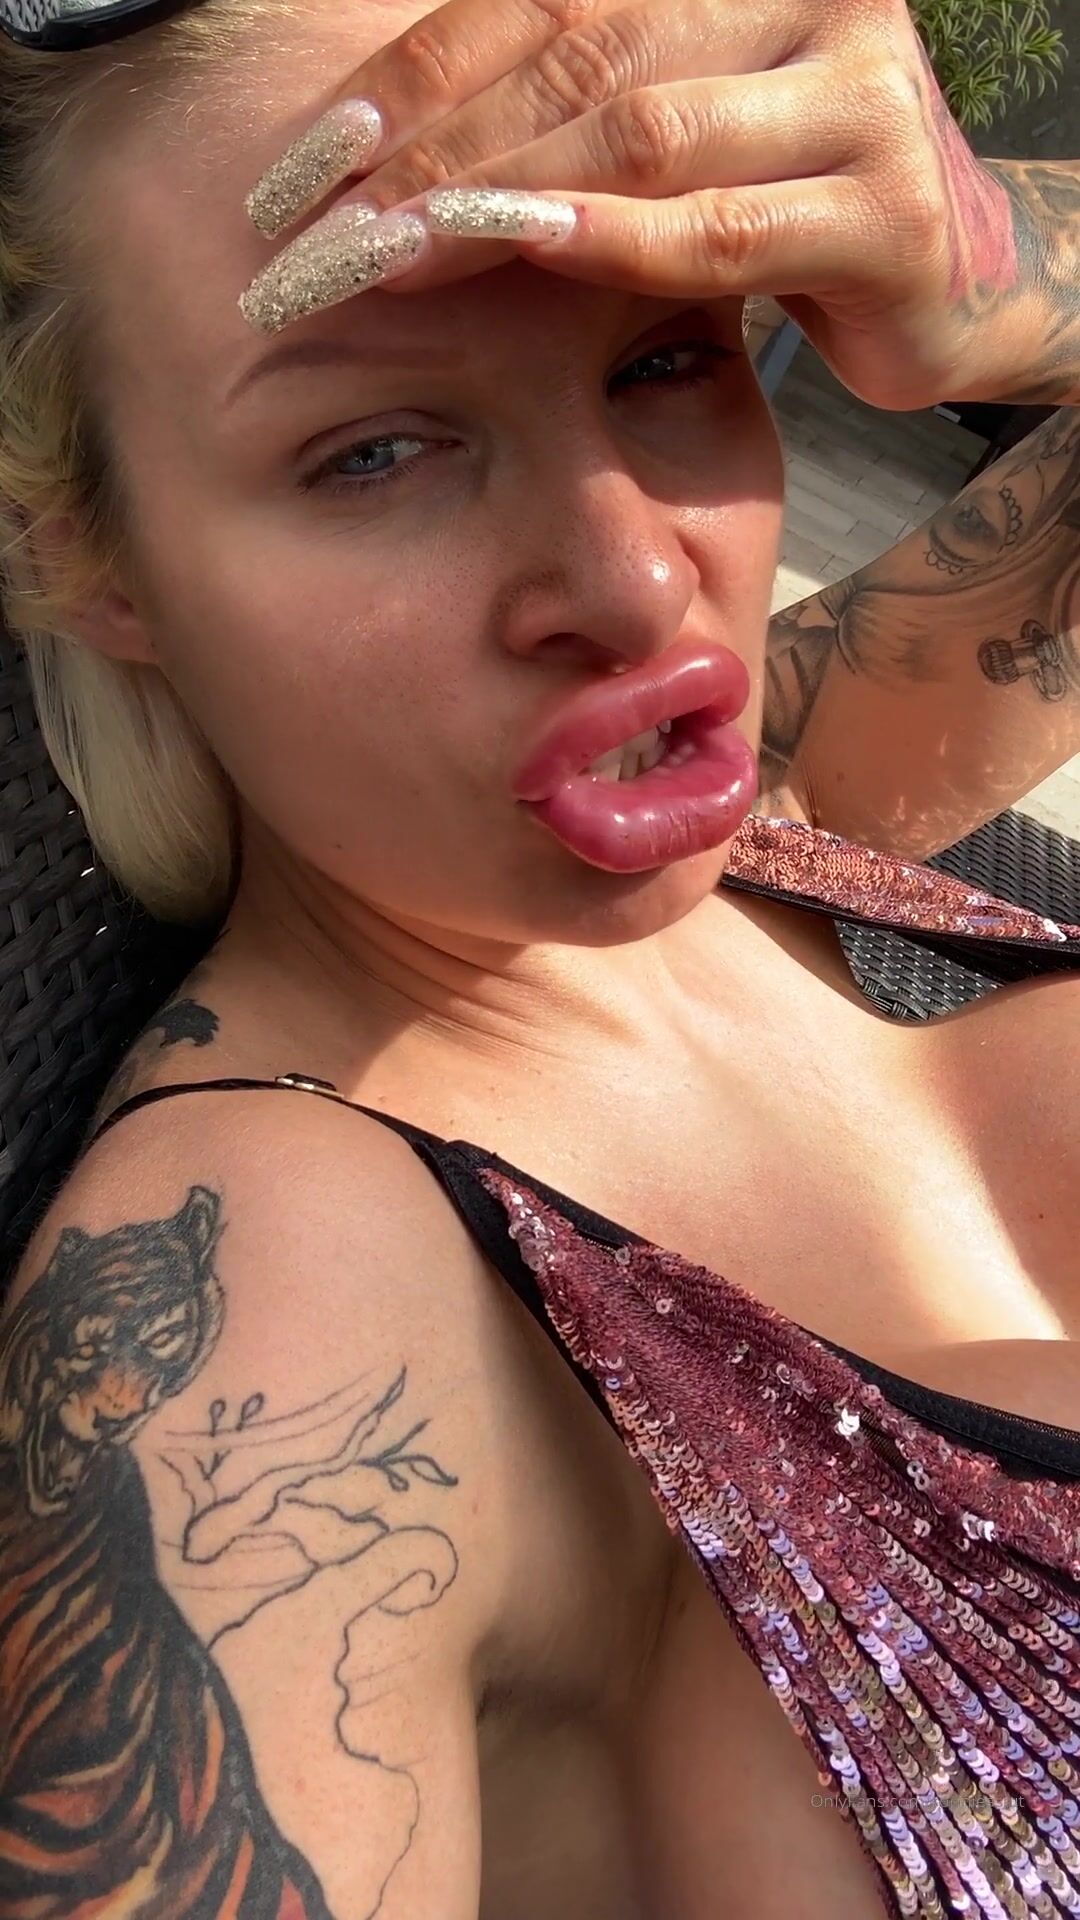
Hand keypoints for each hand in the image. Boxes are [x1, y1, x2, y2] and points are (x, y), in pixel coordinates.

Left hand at [240, 0, 1022, 410]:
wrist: (937, 285)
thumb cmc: (773, 201)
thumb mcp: (667, 128)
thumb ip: (565, 106)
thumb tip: (376, 149)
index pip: (540, 1)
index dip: (416, 75)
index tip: (314, 160)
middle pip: (580, 58)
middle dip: (436, 147)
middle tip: (332, 226)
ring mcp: (860, 99)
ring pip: (645, 133)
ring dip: (502, 195)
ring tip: (396, 251)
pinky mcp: (888, 215)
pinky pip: (724, 228)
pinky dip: (617, 241)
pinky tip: (529, 254)